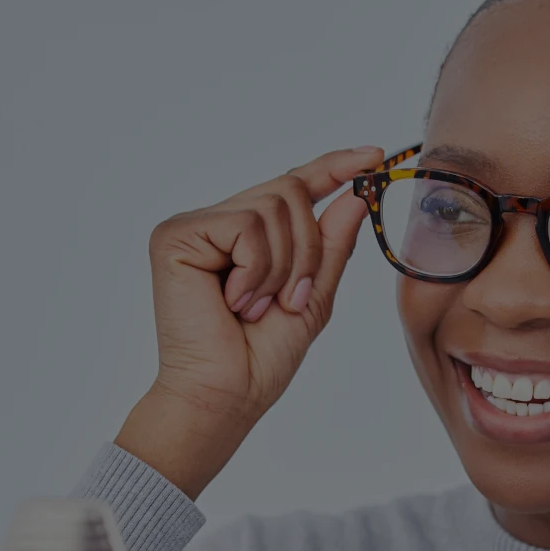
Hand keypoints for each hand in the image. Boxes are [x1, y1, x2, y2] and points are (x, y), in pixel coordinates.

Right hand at [119, 146, 383, 498]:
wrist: (226, 396)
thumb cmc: (261, 360)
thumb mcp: (314, 297)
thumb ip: (331, 245)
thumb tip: (355, 195)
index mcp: (245, 237)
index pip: (292, 186)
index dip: (333, 168)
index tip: (374, 154)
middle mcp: (216, 224)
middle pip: (289, 192)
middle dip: (309, 251)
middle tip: (291, 300)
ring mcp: (194, 227)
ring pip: (273, 206)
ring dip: (284, 267)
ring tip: (258, 307)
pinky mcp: (175, 235)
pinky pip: (246, 226)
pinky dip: (257, 270)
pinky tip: (235, 301)